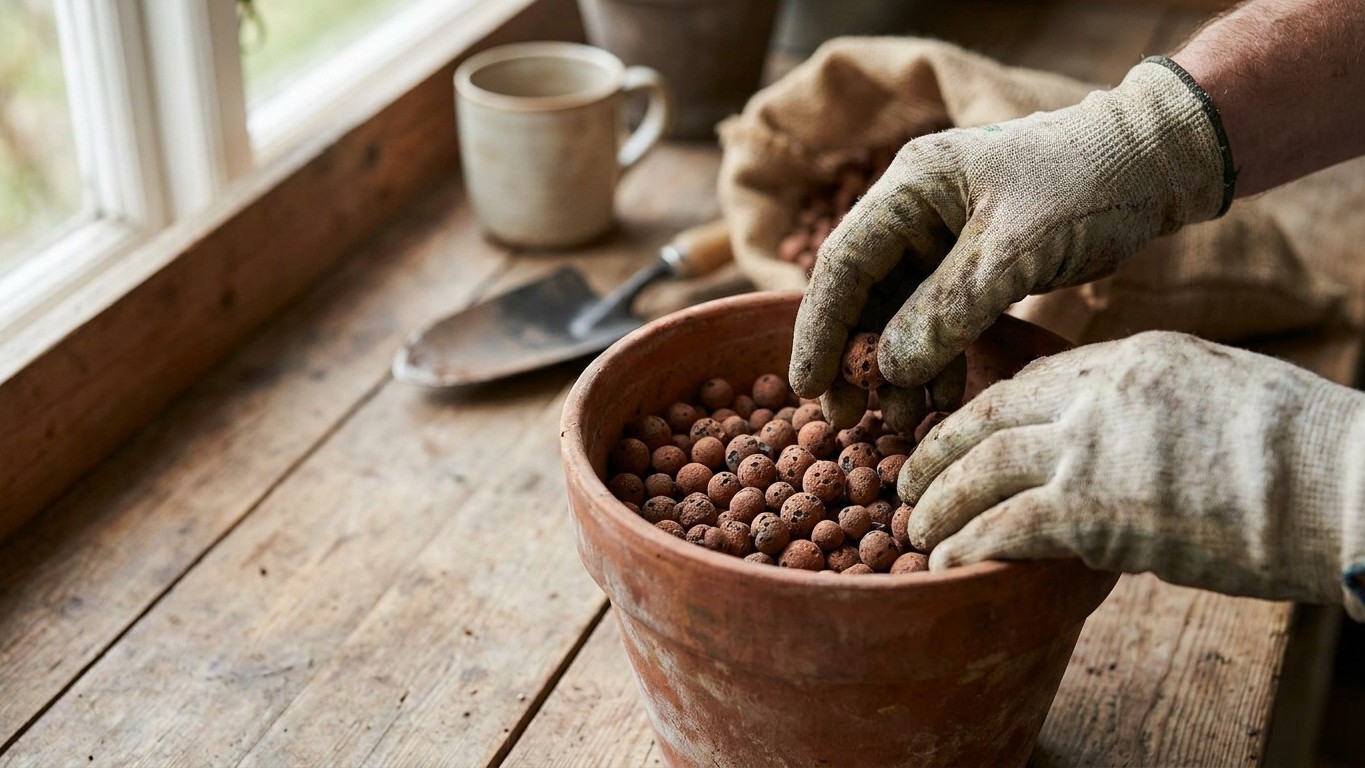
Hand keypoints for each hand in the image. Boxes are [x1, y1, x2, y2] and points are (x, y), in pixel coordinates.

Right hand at [789, 60, 1227, 414]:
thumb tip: (886, 367)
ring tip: (895, 421)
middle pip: (861, 294)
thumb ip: (948, 310)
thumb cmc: (1087, 184)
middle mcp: (915, 212)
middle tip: (845, 418)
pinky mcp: (973, 265)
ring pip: (897, 314)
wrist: (1155, 164)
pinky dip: (935, 362)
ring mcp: (942, 239)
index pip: (842, 263)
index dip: (819, 328)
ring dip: (893, 368)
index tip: (807, 387)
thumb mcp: (1015, 251)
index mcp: (910, 188)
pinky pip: (937, 321)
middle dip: (853, 358)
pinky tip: (937, 401)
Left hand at [899, 331, 1364, 619]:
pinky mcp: (1095, 510)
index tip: (958, 440)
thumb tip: (1110, 435)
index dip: (981, 415)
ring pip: (980, 470)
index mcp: (1129, 357)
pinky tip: (948, 564)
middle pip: (986, 417)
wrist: (1345, 488)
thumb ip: (1148, 401)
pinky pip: (1003, 526)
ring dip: (940, 505)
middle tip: (909, 482)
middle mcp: (1098, 392)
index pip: (1028, 380)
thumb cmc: (1299, 449)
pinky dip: (967, 546)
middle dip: (938, 453)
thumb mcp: (1215, 388)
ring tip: (917, 532)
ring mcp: (1091, 448)